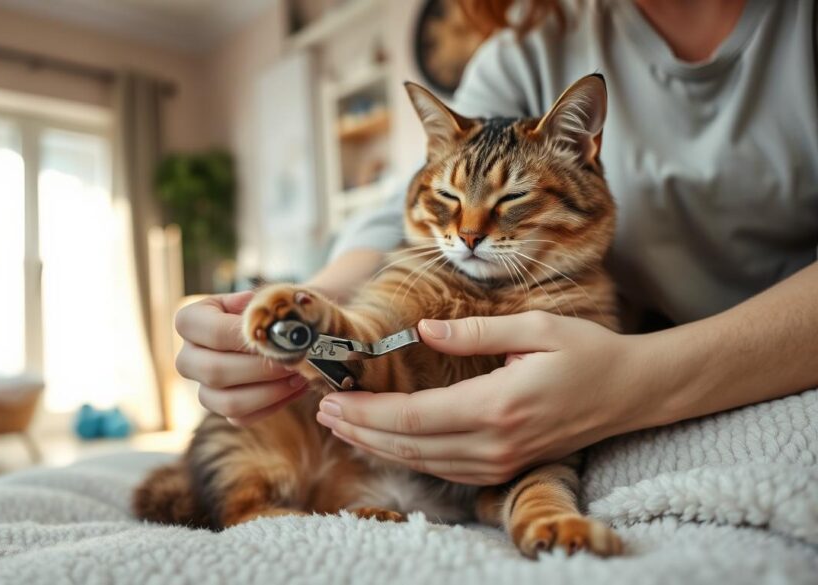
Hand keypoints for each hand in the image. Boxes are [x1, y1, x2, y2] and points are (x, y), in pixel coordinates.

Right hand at [175, 291, 309, 425]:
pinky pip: (242, 417)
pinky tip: (295, 387)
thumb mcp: (262, 296)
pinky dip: (274, 404)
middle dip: (260, 368)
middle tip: (294, 359)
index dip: (246, 337)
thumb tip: (261, 313)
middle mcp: (188, 357)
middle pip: (215, 371)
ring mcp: (202, 387)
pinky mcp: (220, 408)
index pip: (212, 331)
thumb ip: (262, 302)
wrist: (275, 330)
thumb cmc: (267, 309)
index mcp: (190, 321)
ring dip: (270, 391)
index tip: (280, 335)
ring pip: (227, 402)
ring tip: (299, 375)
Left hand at [314, 312, 649, 484]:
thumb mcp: (535, 328)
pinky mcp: (504, 466)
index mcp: (496, 405)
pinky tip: (386, 440)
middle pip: (408, 445)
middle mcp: (494, 442)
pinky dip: (408, 455)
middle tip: (322, 411)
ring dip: (377, 445)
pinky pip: (444, 468)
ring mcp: (500, 460)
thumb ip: (474, 332)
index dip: (365, 412)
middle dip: (359, 430)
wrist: (632, 392)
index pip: (412, 417)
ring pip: (422, 461)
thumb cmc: (586, 352)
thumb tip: (423, 329)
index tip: (331, 398)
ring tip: (343, 426)